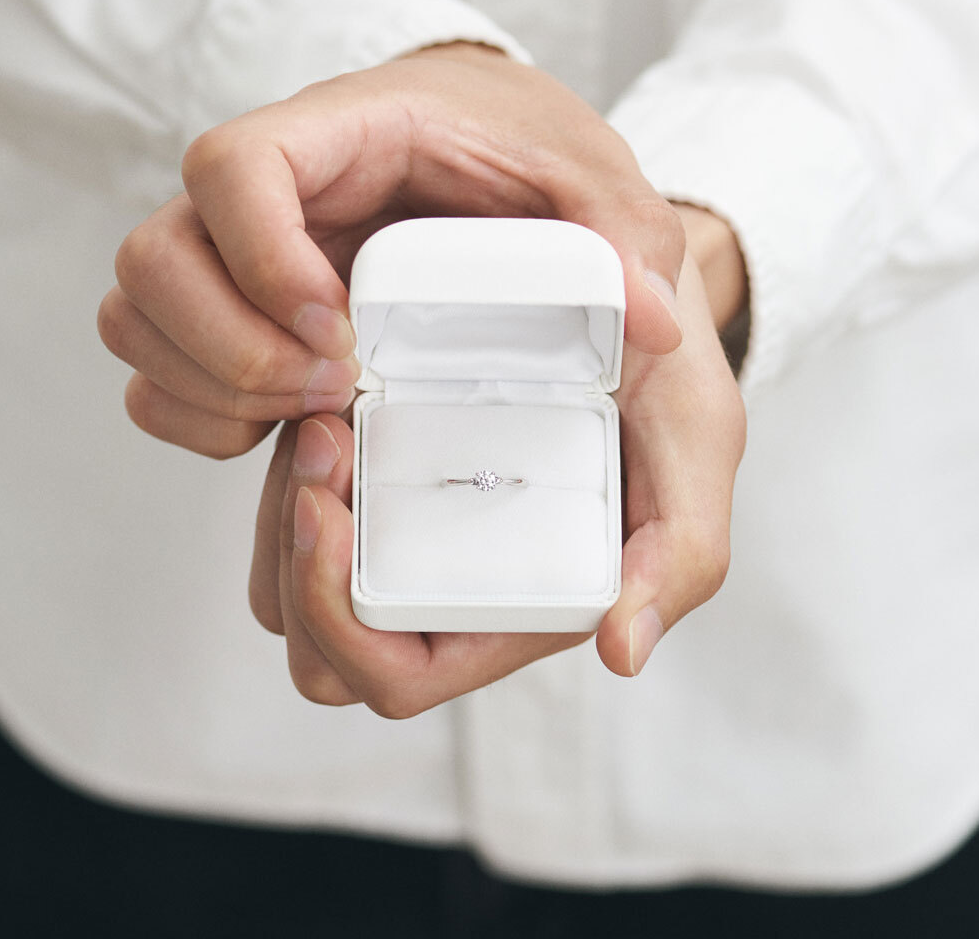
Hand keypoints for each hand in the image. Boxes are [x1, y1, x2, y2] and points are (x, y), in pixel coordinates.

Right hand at [98, 42, 685, 457]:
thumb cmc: (533, 165)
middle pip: (155, 260)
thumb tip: (651, 328)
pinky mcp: (239, 321)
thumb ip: (627, 248)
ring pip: (138, 321)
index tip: (336, 326)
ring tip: (316, 413)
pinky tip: (283, 425)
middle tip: (334, 388)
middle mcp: (267, 201)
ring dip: (210, 390)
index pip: (233, 167)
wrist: (502, 176)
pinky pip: (159, 374)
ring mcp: (239, 263)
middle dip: (228, 349)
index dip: (257, 255)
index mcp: (343, 138)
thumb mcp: (600, 191)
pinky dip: (198, 416)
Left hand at [249, 247, 744, 715]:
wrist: (629, 301)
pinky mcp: (383, 480)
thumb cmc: (665, 378)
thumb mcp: (696, 444)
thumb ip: (683, 550)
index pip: (396, 676)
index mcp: (516, 607)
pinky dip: (286, 476)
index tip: (333, 506)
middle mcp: (454, 585)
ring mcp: (411, 534)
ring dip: (282, 516)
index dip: (343, 621)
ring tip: (320, 422)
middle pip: (320, 646)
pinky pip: (292, 512)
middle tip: (323, 450)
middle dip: (297, 566)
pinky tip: (320, 405)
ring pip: (288, 585)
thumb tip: (623, 652)